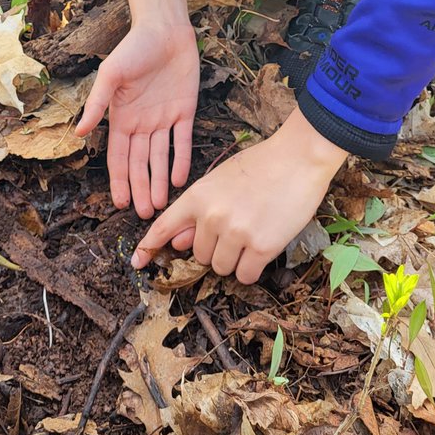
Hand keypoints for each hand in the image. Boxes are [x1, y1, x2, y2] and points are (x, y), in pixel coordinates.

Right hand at [75, 0, 198, 217]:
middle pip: (141, 163)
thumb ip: (97, 104)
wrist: (165, 29)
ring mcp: (164, 118)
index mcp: (121, 117)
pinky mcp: (185, 111)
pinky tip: (180, 179)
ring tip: (160, 205)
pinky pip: (183, 141)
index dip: (119, 180)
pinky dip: (181, 160)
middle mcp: (142, 123)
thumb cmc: (133, 48)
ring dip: (160, 180)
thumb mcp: (110, 75)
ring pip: (161, 157)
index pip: (119, 156)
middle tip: (143, 214)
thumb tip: (77, 133)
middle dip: (141, 188)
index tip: (119, 202)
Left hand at [132, 109, 346, 283]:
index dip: (148, 246)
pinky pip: (244, 276)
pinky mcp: (261, 248)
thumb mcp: (220, 180)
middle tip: (236, 227)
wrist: (298, 158)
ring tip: (251, 233)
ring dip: (233, 259)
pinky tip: (262, 246)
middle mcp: (211, 216)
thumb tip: (178, 242)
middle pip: (199, 254)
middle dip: (214, 248)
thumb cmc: (260, 165)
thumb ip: (198, 211)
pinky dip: (251, 268)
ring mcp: (236, 233)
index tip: (137, 261)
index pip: (164, 226)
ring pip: (221, 268)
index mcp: (197, 195)